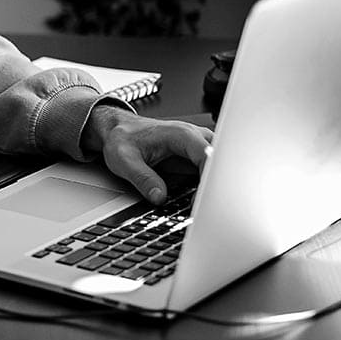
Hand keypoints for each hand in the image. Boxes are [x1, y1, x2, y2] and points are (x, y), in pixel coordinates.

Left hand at [81, 106, 212, 204]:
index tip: (206, 201)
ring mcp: (197, 147)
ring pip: (219, 168)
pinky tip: (202, 202)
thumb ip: (142, 178)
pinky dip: (209, 187)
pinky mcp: (195, 158)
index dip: (211, 180)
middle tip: (211, 209)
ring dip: (216, 187)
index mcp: (181, 134)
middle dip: (220, 186)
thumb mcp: (124, 159)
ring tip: (208, 208)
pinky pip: (211, 172)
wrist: (119, 130)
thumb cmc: (122, 137)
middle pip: (221, 163)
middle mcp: (194, 138)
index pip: (209, 157)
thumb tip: (159, 197)